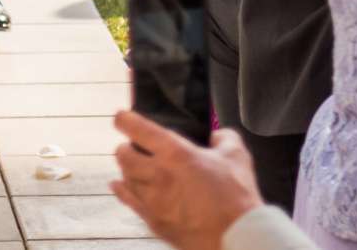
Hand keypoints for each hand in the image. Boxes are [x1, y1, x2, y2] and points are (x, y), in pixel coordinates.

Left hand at [111, 109, 263, 249]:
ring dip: (127, 169)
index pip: (136, 128)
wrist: (236, 237)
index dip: (124, 119)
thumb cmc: (237, 197)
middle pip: (123, 154)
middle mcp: (157, 174)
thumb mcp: (237, 156)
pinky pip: (128, 201)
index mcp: (175, 153)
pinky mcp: (153, 220)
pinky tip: (119, 186)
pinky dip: (122, 190)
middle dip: (126, 147)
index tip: (122, 118)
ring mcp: (153, 200)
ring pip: (124, 177)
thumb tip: (216, 135)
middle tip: (133, 147)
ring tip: (136, 167)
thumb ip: (224, 137)